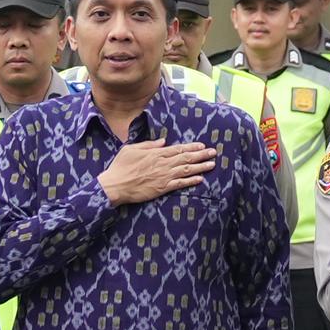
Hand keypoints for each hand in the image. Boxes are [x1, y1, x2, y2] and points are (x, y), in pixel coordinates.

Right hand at [98, 139, 216, 206]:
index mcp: (156, 153)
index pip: (178, 149)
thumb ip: (149, 144)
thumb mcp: (131, 149)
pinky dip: (190, 181)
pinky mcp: (162, 188)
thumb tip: (163, 141)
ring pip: (186, 170)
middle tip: (214, 152)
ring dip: (200, 167)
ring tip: (212, 164)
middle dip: (201, 155)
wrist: (115, 185)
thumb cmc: (121, 166)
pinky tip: (200, 179)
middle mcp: (162, 164)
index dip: (191, 147)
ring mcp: (163, 176)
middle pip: (186, 158)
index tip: (202, 145)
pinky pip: (180, 184)